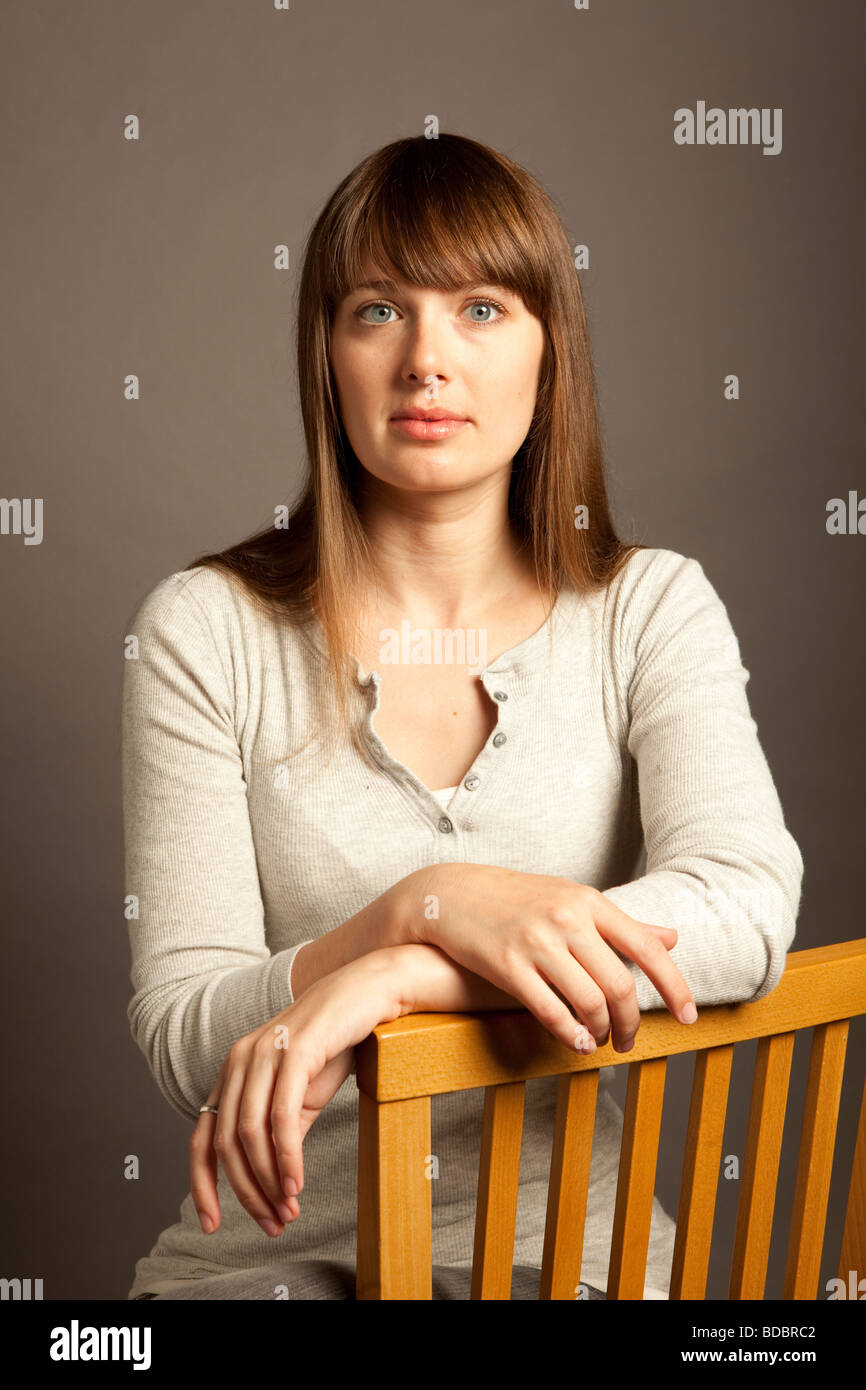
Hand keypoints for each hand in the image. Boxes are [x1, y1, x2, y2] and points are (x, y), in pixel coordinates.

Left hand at [189, 949, 405, 1238]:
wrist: (370, 993)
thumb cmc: (337, 1042)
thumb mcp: (302, 1095)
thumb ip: (280, 1130)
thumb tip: (270, 1182)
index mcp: (233, 1071)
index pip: (202, 1138)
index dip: (202, 1185)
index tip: (211, 1225)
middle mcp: (238, 1060)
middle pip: (226, 1144)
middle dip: (247, 1193)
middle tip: (273, 1224)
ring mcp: (263, 1053)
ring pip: (251, 1135)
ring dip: (268, 1182)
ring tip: (288, 1211)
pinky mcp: (293, 1051)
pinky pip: (281, 1117)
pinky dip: (286, 1158)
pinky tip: (296, 1183)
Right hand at [398, 864, 695, 1053]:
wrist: (451, 893)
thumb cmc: (516, 899)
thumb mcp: (571, 899)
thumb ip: (621, 924)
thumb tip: (672, 939)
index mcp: (589, 901)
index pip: (647, 948)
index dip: (675, 987)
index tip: (691, 1016)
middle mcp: (567, 919)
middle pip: (620, 984)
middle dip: (632, 1022)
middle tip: (629, 1040)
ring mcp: (537, 942)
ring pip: (590, 1002)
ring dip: (602, 1031)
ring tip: (601, 1040)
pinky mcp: (508, 965)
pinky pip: (551, 1012)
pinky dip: (571, 1035)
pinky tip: (577, 1042)